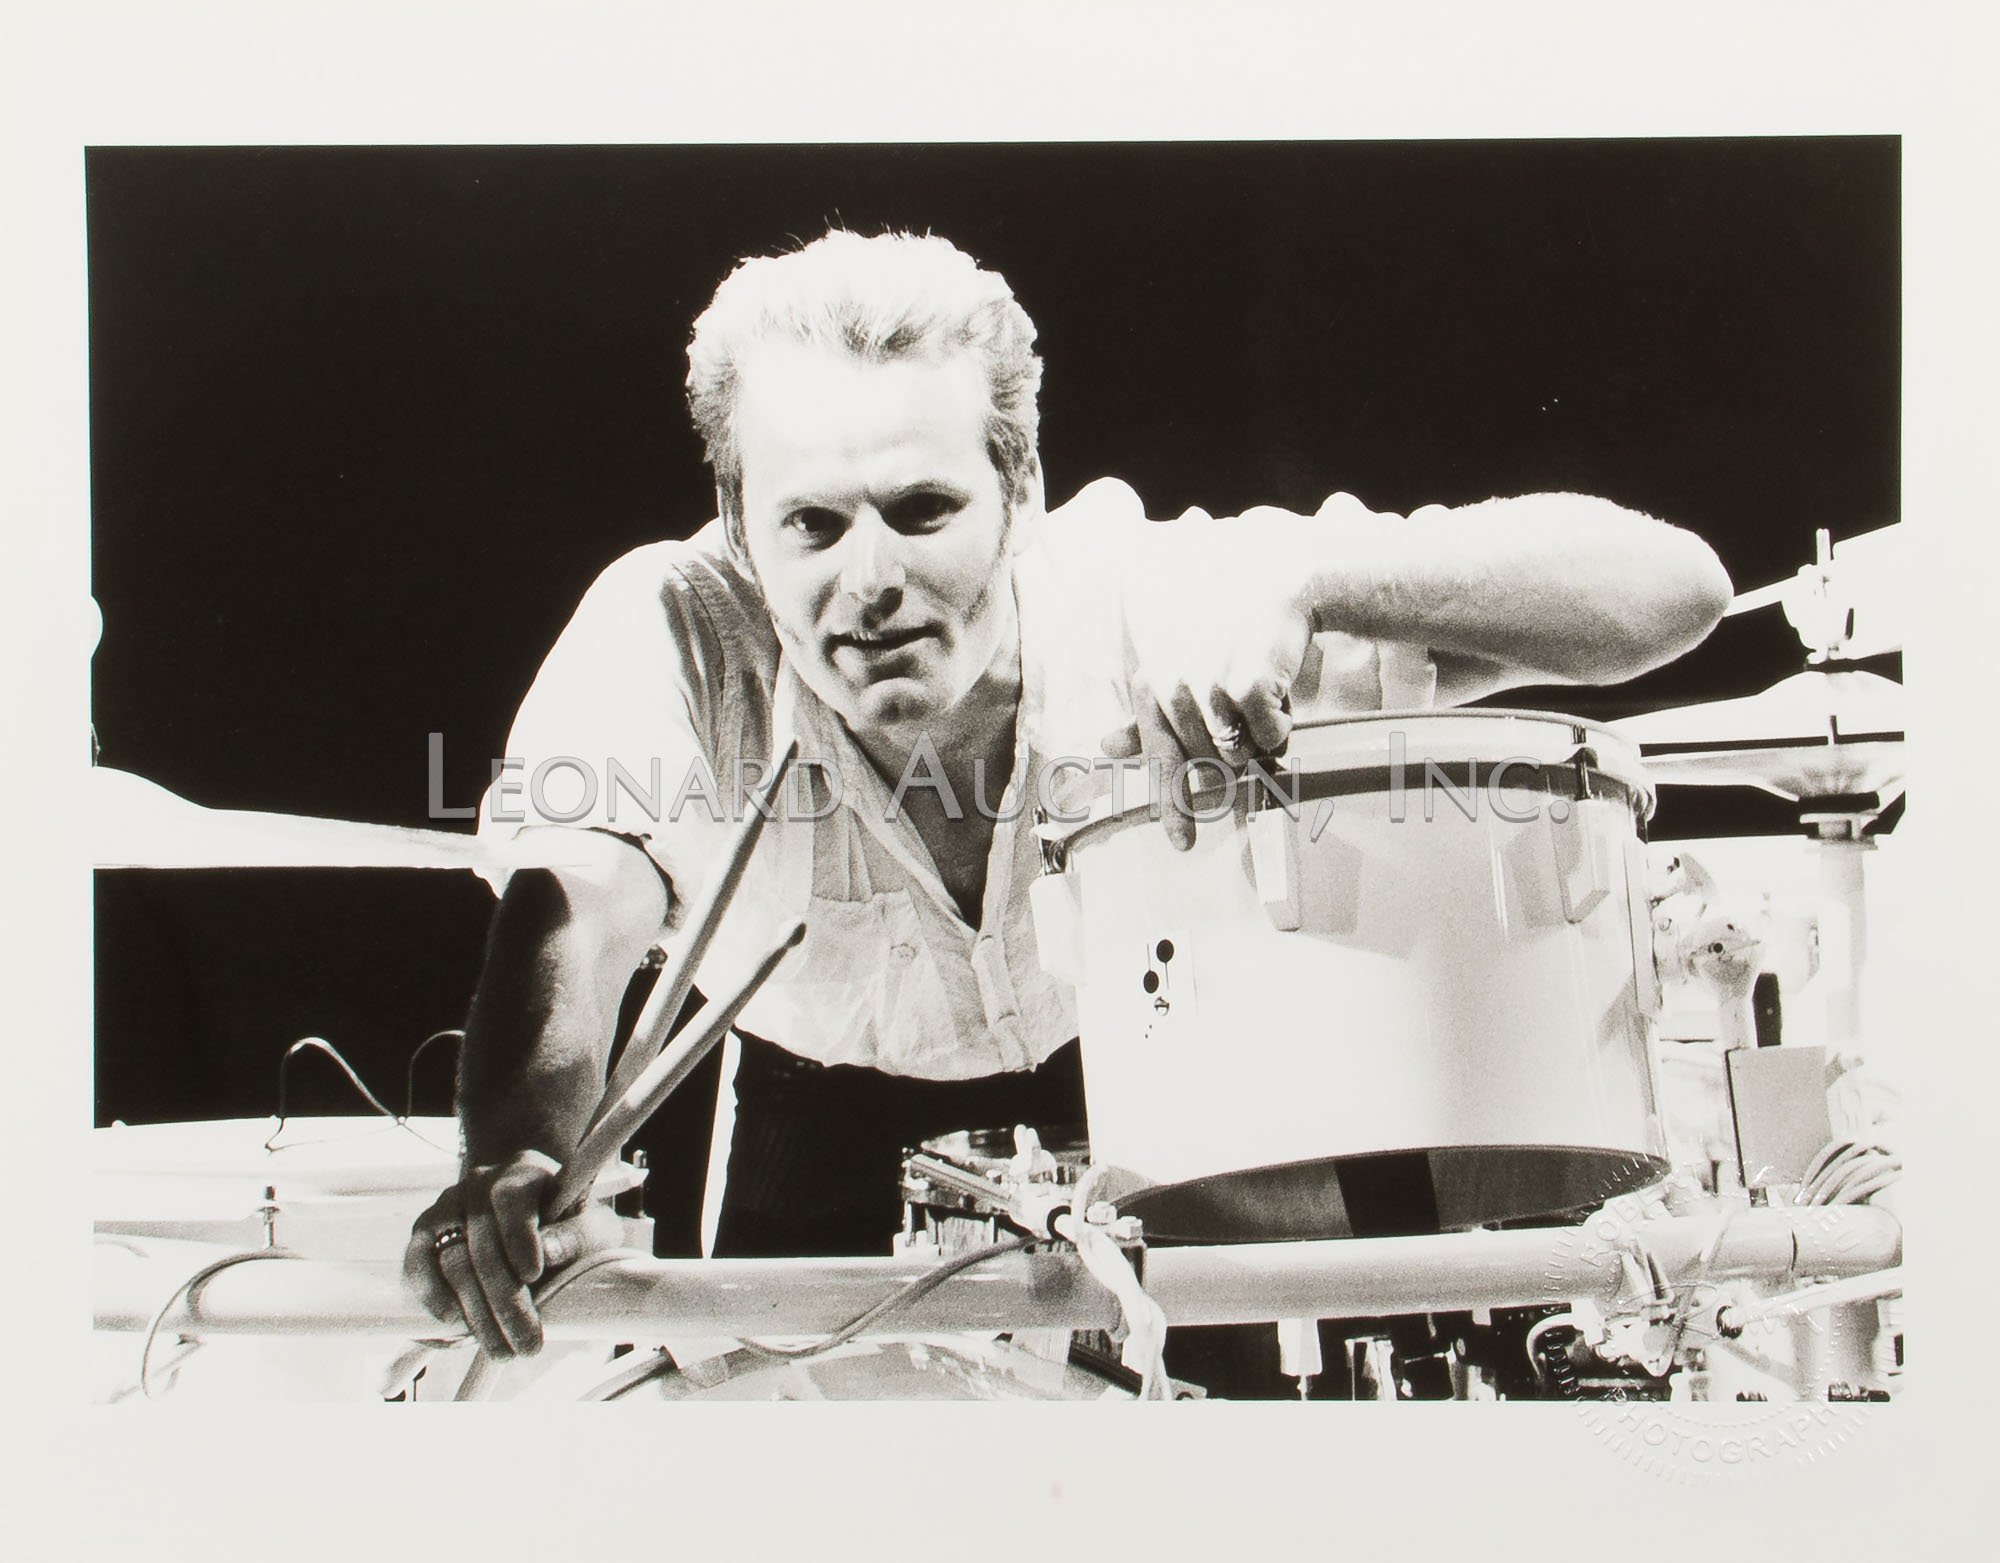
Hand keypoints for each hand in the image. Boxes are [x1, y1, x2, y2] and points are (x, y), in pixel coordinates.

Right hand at [402, 1151, 622, 1358]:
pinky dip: (434, 1299)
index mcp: (523, 1172)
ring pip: (451, 1262)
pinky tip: (456, 1327)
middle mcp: (480, 1184)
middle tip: (527, 1344)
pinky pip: (417, 1266)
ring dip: (476, 1314)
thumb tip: (549, 1253)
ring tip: (501, 1348)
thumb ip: (577, 1235)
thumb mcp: (591, 1225)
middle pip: (483, 1244)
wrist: (534, 1210)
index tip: (533, 1275)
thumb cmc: (568, 1222)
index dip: (519, 1237)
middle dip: (506, 1303)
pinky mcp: (425, 1233)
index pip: (511, 1198)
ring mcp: (448, 1207)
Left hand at [1100, 506, 1315, 848]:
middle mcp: (1173, 687)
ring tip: (1263, 707)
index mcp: (1151, 685)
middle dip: (1231, 770)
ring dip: (1257, 742)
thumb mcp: (1178, 667)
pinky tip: (1279, 698)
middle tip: (1248, 753)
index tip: (1182, 844)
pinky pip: (1268, 737)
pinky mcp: (1247, 685)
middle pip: (1204, 766)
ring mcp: (1209, 687)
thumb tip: (1107, 748)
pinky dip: (1279, 727)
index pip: (1158, 761)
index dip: (1173, 807)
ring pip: (1238, 754)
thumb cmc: (1227, 632)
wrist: (1278, 586)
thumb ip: (1146, 714)